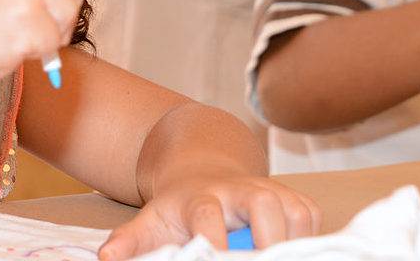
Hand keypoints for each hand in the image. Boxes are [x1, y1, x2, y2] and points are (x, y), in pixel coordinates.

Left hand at [97, 171, 319, 259]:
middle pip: (262, 203)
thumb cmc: (178, 207)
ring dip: (293, 241)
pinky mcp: (294, 197)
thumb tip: (107, 257)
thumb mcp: (150, 220)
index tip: (216, 257)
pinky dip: (309, 239)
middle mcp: (238, 189)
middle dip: (269, 236)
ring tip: (276, 258)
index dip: (212, 239)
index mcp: (199, 197)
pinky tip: (290, 254)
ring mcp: (270, 189)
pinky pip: (312, 218)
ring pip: (295, 210)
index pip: (207, 215)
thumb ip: (131, 240)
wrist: (205, 169)